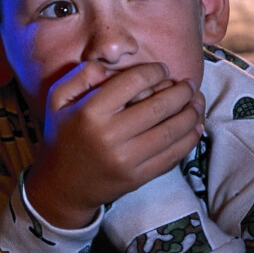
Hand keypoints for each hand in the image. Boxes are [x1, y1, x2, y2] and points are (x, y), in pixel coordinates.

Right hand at [25, 61, 204, 228]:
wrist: (61, 185)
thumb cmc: (62, 136)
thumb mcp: (57, 99)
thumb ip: (80, 75)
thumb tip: (109, 66)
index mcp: (90, 112)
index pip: (134, 81)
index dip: (156, 71)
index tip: (163, 70)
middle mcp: (109, 135)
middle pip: (160, 105)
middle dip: (182, 91)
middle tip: (188, 84)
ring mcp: (125, 159)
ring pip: (172, 130)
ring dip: (192, 113)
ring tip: (196, 102)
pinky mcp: (137, 177)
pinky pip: (173, 155)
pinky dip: (190, 139)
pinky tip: (195, 126)